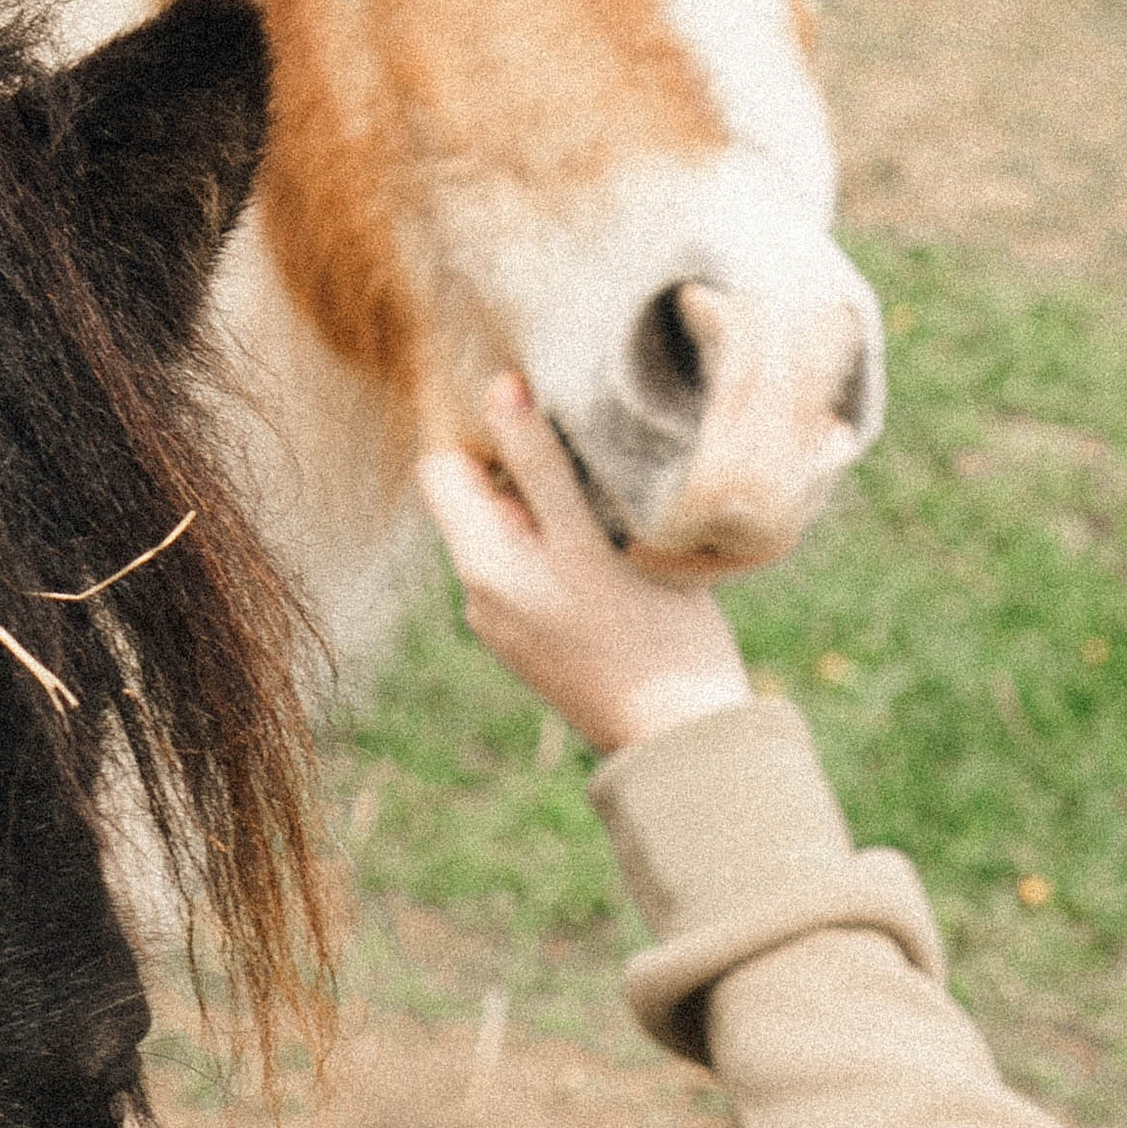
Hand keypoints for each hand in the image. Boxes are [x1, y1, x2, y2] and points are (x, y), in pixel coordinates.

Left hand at [416, 378, 750, 756]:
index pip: (442, 467)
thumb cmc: (649, 634)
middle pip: (480, 498)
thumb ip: (542, 467)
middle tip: (589, 455)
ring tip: (611, 502)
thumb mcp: (593, 539)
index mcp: (481, 566)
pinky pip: (537, 571)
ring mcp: (511, 623)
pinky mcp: (544, 642)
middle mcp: (481, 597)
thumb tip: (499, 388)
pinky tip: (616, 555)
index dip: (483, 434)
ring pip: (514, 533)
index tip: (543, 417)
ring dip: (552, 507)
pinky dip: (565, 549)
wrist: (683, 739)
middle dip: (523, 468)